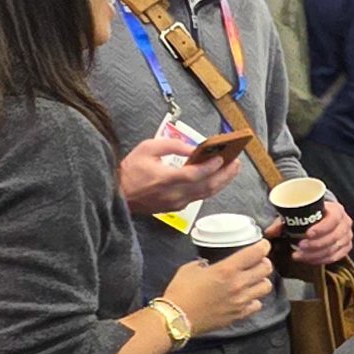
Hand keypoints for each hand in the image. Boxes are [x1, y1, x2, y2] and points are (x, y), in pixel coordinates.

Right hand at [120, 135, 238, 213]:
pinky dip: (210, 187)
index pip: (196, 175)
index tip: (223, 158)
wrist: (116, 193)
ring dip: (221, 182)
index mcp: (166, 179)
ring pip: (206, 194)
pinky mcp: (176, 207)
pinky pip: (199, 197)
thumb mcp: (148, 148)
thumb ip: (172, 145)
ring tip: (232, 169)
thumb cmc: (130, 170)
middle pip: (208, 186)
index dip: (212, 167)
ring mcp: (176, 203)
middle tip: (236, 162)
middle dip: (225, 174)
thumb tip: (192, 147)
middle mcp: (174, 194)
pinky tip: (216, 179)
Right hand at [163, 243, 273, 333]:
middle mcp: (238, 284)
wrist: (176, 318)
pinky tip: (246, 297)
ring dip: (261, 281)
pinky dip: (254, 299)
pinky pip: (257, 305)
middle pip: (266, 269)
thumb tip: (208, 265)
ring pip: (266, 287)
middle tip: (257, 262)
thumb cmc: (180, 293)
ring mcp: (241, 301)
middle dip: (264, 263)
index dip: (263, 246)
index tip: (263, 245)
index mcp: (226, 270)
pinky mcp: (239, 315)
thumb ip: (204, 264)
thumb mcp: (190, 269)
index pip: (256, 253)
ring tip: (253, 280)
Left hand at [284, 192, 352, 265]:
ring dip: (316, 254)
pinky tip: (308, 260)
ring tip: (299, 255)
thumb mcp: (298, 212)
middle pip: (334, 237)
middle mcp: (345, 223)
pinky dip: (322, 260)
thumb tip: (269, 232)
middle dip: (316, 245)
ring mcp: (347, 236)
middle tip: (299, 247)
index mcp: (336, 210)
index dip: (321, 228)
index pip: (333, 220)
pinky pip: (336, 257)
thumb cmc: (311, 213)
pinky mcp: (346, 247)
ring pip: (334, 249)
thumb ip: (284, 221)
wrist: (324, 216)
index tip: (307, 234)